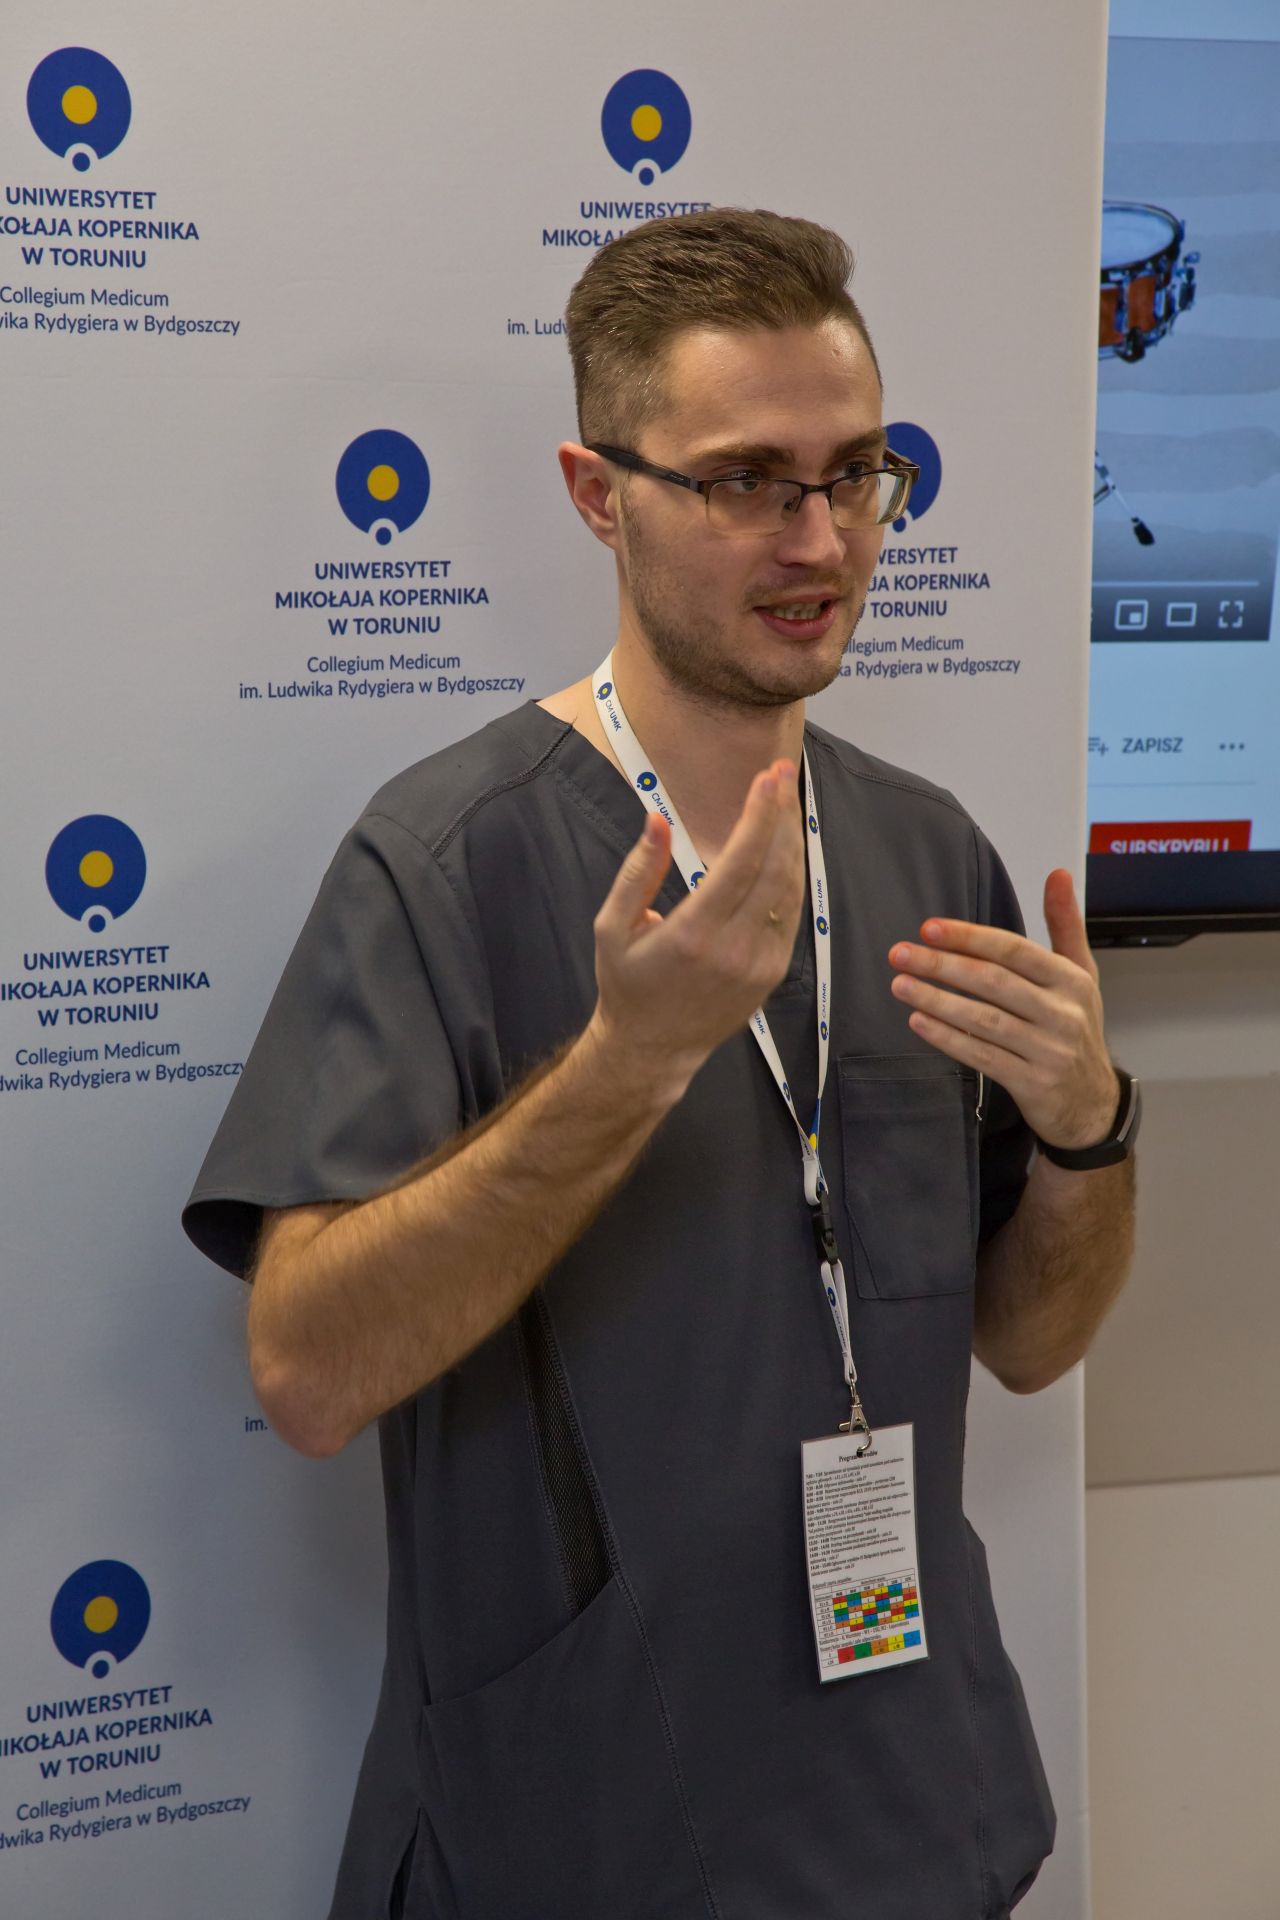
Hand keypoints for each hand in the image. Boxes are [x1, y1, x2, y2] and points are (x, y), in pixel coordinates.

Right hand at [590, 760, 805, 1095]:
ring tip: (785, 800)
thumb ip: (638, 872)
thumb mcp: (611, 928)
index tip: (766, 778)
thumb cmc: (626, 985)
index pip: (741, 861)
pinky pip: (790, 913)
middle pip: (775, 867)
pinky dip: (792, 873)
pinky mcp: (772, 972)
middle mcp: (735, 949)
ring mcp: (760, 963)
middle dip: (782, 815)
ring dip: (792, 840)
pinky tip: (784, 845)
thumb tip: (658, 821)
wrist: (653, 1049)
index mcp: (694, 934)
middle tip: (781, 774)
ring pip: (791, 888)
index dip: (760, 815)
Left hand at [887, 868, 1118, 1149]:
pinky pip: (982, 1056)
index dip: (969, 937)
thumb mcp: (1081, 974)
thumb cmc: (1077, 1028)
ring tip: (900, 985)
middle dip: (942, 965)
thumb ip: (1065, 924)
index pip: (1014, 950)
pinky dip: (948, 1038)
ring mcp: (1048, 1050)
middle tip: (900, 953)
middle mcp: (1063, 1013)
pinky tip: (919, 1021)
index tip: (928, 928)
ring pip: (984, 1020)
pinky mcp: (1032, 1083)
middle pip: (993, 982)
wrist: (1092, 1103)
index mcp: (1071, 979)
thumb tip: (1059, 873)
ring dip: (937, 1000)